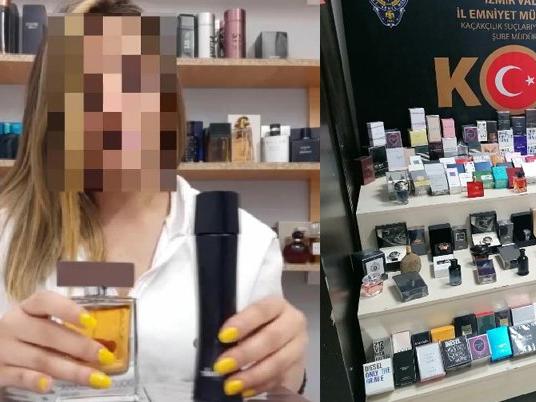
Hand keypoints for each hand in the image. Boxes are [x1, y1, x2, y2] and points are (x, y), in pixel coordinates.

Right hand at [0, 290, 115, 392]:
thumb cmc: (25, 336)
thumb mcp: (39, 324)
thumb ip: (65, 327)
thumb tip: (106, 341)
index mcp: (27, 308)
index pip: (45, 301)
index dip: (69, 310)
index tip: (92, 322)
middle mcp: (13, 325)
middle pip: (49, 333)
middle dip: (81, 346)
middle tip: (106, 356)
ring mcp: (3, 349)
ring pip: (41, 359)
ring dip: (72, 370)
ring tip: (97, 378)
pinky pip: (19, 376)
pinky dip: (35, 381)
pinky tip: (50, 385)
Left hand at [213, 296, 307, 397]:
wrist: (282, 340)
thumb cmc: (257, 327)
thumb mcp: (246, 321)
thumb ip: (234, 328)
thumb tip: (208, 343)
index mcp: (277, 305)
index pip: (261, 310)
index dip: (243, 323)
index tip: (223, 336)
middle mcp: (293, 323)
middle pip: (271, 338)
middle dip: (244, 354)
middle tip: (222, 366)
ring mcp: (298, 347)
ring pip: (277, 362)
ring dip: (251, 375)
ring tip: (230, 384)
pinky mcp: (297, 368)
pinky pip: (280, 380)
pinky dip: (260, 386)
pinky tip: (244, 391)